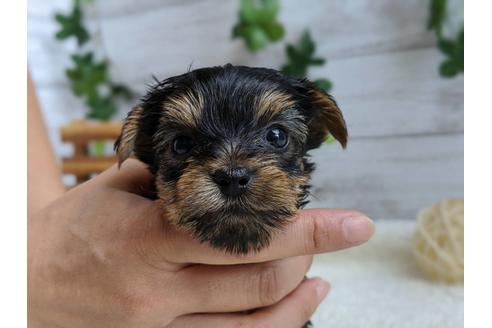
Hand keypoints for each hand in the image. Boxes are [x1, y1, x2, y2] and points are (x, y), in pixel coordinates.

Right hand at [28, 159, 373, 327]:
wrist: (23, 287)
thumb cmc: (70, 232)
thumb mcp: (112, 193)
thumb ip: (170, 183)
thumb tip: (227, 173)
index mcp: (145, 241)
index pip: (240, 233)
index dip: (303, 226)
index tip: (351, 221)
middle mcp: (157, 293)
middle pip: (258, 279)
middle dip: (310, 253)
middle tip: (335, 232)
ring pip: (253, 323)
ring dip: (300, 296)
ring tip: (323, 274)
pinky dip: (274, 327)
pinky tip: (295, 304)